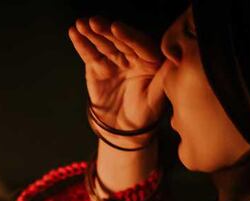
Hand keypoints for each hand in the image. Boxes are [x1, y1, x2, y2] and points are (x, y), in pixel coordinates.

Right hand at [69, 17, 166, 146]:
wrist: (123, 129)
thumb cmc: (144, 114)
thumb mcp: (156, 97)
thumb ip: (163, 76)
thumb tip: (175, 58)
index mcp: (149, 60)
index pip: (139, 44)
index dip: (128, 36)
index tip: (116, 28)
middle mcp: (132, 56)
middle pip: (119, 40)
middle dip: (106, 30)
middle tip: (95, 22)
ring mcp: (113, 60)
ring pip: (103, 43)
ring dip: (91, 33)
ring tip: (80, 24)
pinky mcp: (97, 67)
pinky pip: (89, 53)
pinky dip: (81, 44)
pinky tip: (74, 32)